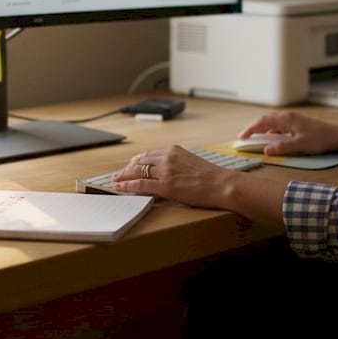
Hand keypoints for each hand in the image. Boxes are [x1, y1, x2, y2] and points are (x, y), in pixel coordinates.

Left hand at [112, 146, 237, 209]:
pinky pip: (140, 185)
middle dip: (128, 169)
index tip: (131, 165)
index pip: (149, 154)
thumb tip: (167, 170)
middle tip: (119, 174)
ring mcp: (165, 171)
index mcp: (174, 150)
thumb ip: (177, 162)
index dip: (137, 161)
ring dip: (124, 176)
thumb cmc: (211, 176)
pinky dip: (127, 186)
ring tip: (115, 181)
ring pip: (137, 172)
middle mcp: (167, 158)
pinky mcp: (165, 185)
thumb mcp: (192, 162)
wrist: (221, 184)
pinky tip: (120, 187)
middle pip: (140, 162)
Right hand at [236, 112, 337, 155]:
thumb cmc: (320, 139)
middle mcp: (287, 117)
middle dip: (253, 129)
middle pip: (265, 120)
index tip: (241, 137)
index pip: (263, 122)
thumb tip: (266, 150)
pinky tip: (271, 141)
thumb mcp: (300, 145)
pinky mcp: (296, 125)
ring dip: (262, 131)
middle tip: (244, 139)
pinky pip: (279, 127)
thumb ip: (282, 147)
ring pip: (272, 124)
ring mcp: (292, 120)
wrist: (336, 136)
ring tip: (255, 140)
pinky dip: (271, 133)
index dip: (250, 129)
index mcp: (286, 119)